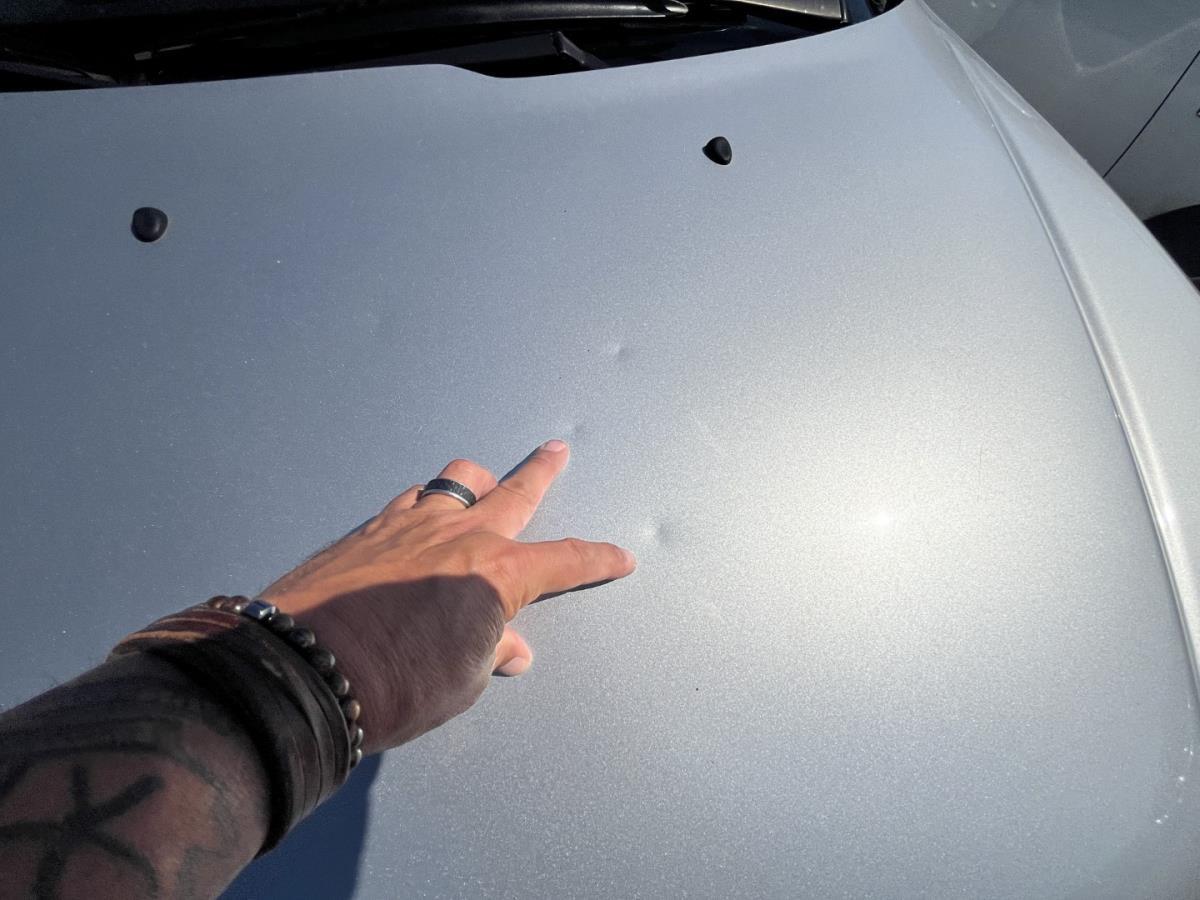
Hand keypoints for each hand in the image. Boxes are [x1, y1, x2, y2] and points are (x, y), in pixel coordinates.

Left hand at [258, 440, 635, 753]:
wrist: (305, 670)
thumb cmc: (395, 685)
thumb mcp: (461, 682)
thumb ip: (490, 651)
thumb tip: (507, 647)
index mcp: (497, 575)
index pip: (565, 562)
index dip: (597, 561)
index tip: (620, 558)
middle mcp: (460, 536)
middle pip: (515, 492)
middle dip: (542, 472)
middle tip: (556, 451)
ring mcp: (410, 524)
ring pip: (454, 480)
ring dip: (476, 480)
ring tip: (481, 481)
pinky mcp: (367, 528)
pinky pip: (407, 499)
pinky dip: (425, 503)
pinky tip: (418, 514)